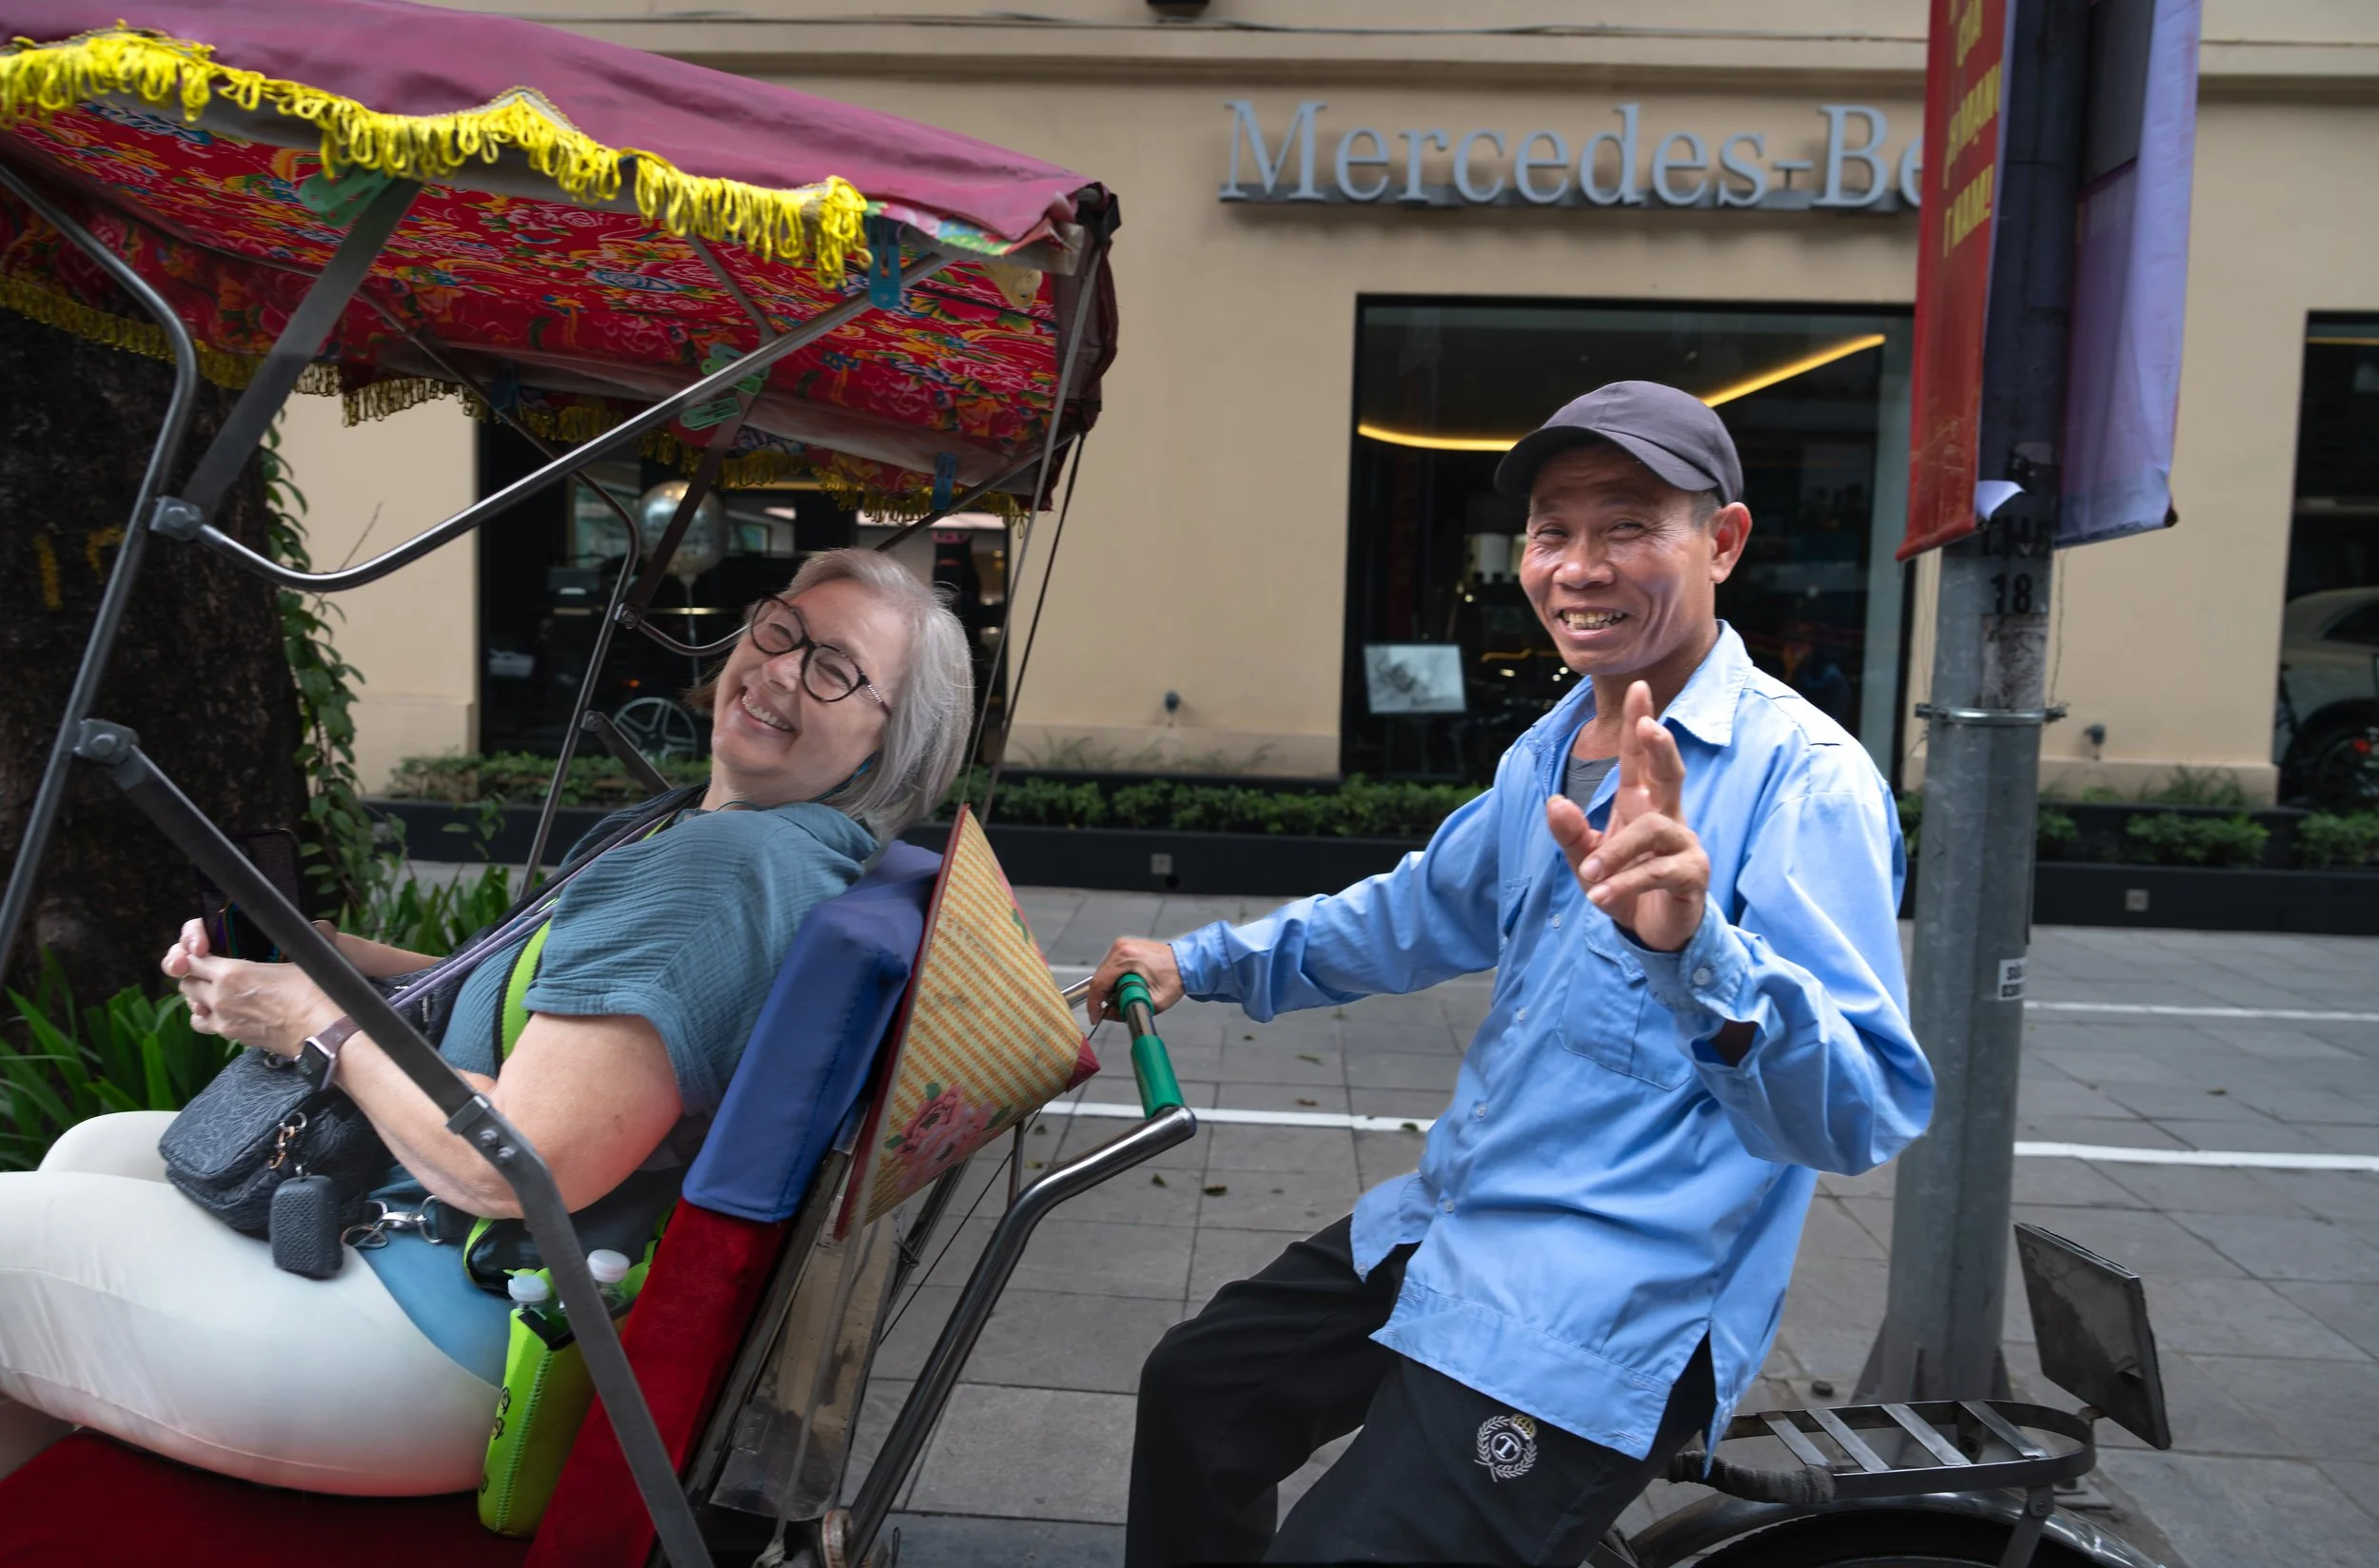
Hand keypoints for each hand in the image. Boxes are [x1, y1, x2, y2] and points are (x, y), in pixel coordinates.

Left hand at [160, 918, 339, 1056]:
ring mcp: (224, 1021)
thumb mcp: (291, 960)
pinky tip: (227, 1011)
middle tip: (208, 970)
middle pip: (186, 983)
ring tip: (216, 992)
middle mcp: (220, 998)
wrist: (324, 1030)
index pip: (192, 960)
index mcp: (231, 973)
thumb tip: (268, 944)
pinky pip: (207, 1025)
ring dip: (198, 997)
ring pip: (192, 1006)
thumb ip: (264, 954)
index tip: (203, 952)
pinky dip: (209, 1017)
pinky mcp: (233, 1037)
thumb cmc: (314, 993)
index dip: (194, 954)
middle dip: (194, 975)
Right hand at [1084, 938, 1182, 1028]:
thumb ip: (1128, 1011)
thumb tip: (1108, 1014)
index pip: (1099, 983)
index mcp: (1127, 958)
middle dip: (1103, 997)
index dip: (1094, 1004)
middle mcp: (1121, 948)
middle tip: (1115, 1008)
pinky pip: (1110, 966)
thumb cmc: (1174, 978)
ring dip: (1108, 987)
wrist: (1185, 962)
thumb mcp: (1155, 1003)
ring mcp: (1122, 945)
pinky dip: (1113, 979)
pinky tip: (1126, 984)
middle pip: (1099, 977)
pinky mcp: (1123, 946)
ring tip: (1125, 995)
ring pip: (1103, 972)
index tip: (1095, 1016)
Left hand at [1546, 680, 1709, 952]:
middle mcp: (1666, 816)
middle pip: (1669, 773)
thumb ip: (1569, 833)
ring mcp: (1683, 843)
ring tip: (1588, 876)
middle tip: (1650, 726)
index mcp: (1640, 803)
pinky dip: (1625, 883)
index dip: (1641, 723)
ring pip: (1653, 830)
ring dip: (1615, 853)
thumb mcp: (1585, 861)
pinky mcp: (1691, 874)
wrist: (1652, 933)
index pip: (1640, 757)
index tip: (1639, 688)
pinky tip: (1600, 897)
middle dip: (1661, 748)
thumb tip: (1554, 801)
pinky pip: (1658, 872)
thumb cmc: (1623, 886)